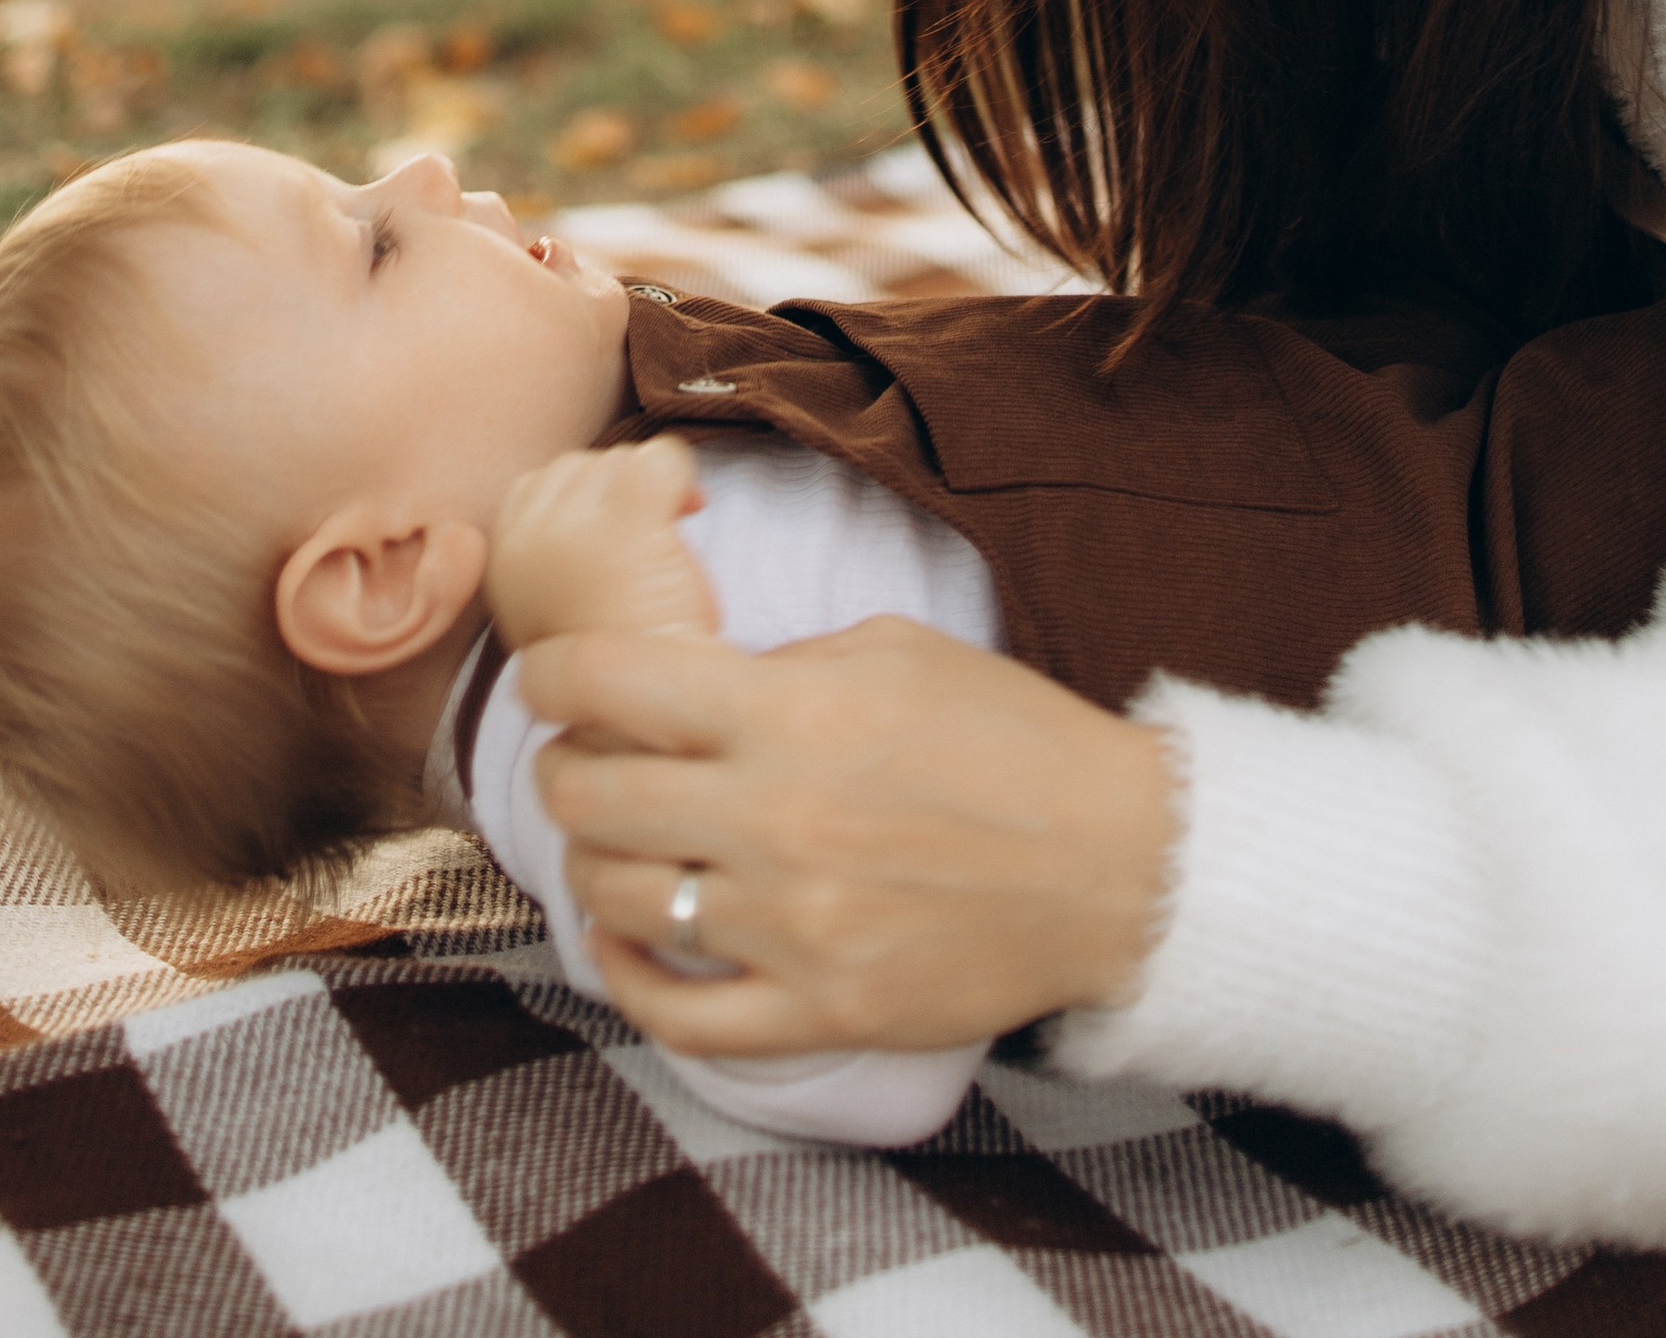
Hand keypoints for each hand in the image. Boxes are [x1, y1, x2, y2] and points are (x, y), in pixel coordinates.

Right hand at [491, 437, 717, 652]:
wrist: (646, 726)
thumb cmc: (623, 671)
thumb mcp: (562, 607)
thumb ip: (563, 547)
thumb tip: (619, 480)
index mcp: (503, 560)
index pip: (541, 484)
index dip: (589, 501)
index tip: (624, 537)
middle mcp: (524, 536)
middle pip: (580, 466)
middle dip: (620, 491)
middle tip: (657, 541)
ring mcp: (569, 526)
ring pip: (620, 459)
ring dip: (651, 490)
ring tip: (669, 543)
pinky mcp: (622, 521)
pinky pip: (659, 458)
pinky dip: (681, 476)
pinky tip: (695, 509)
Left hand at [516, 614, 1177, 1058]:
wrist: (1116, 866)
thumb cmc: (1011, 740)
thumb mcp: (894, 650)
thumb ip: (780, 662)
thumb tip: (684, 685)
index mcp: (792, 709)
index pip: (610, 680)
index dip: (553, 673)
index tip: (549, 678)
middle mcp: (777, 816)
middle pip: (592, 793)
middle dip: (563, 768)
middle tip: (578, 760)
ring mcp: (795, 925)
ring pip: (620, 897)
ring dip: (593, 862)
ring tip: (611, 842)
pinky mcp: (822, 1010)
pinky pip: (680, 1015)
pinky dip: (628, 976)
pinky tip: (626, 938)